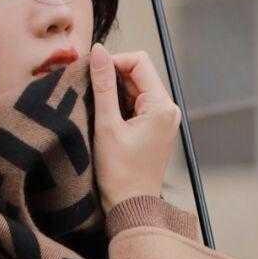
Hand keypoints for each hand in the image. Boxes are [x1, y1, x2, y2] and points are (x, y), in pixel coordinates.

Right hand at [89, 43, 181, 211]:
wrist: (131, 206)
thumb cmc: (120, 174)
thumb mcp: (107, 125)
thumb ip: (103, 85)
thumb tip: (98, 52)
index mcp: (162, 106)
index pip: (139, 61)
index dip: (113, 62)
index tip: (91, 74)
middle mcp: (168, 109)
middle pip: (138, 74)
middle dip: (112, 78)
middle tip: (89, 93)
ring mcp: (163, 119)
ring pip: (135, 89)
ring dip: (114, 93)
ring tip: (97, 111)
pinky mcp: (155, 129)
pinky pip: (136, 105)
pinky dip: (119, 107)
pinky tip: (106, 121)